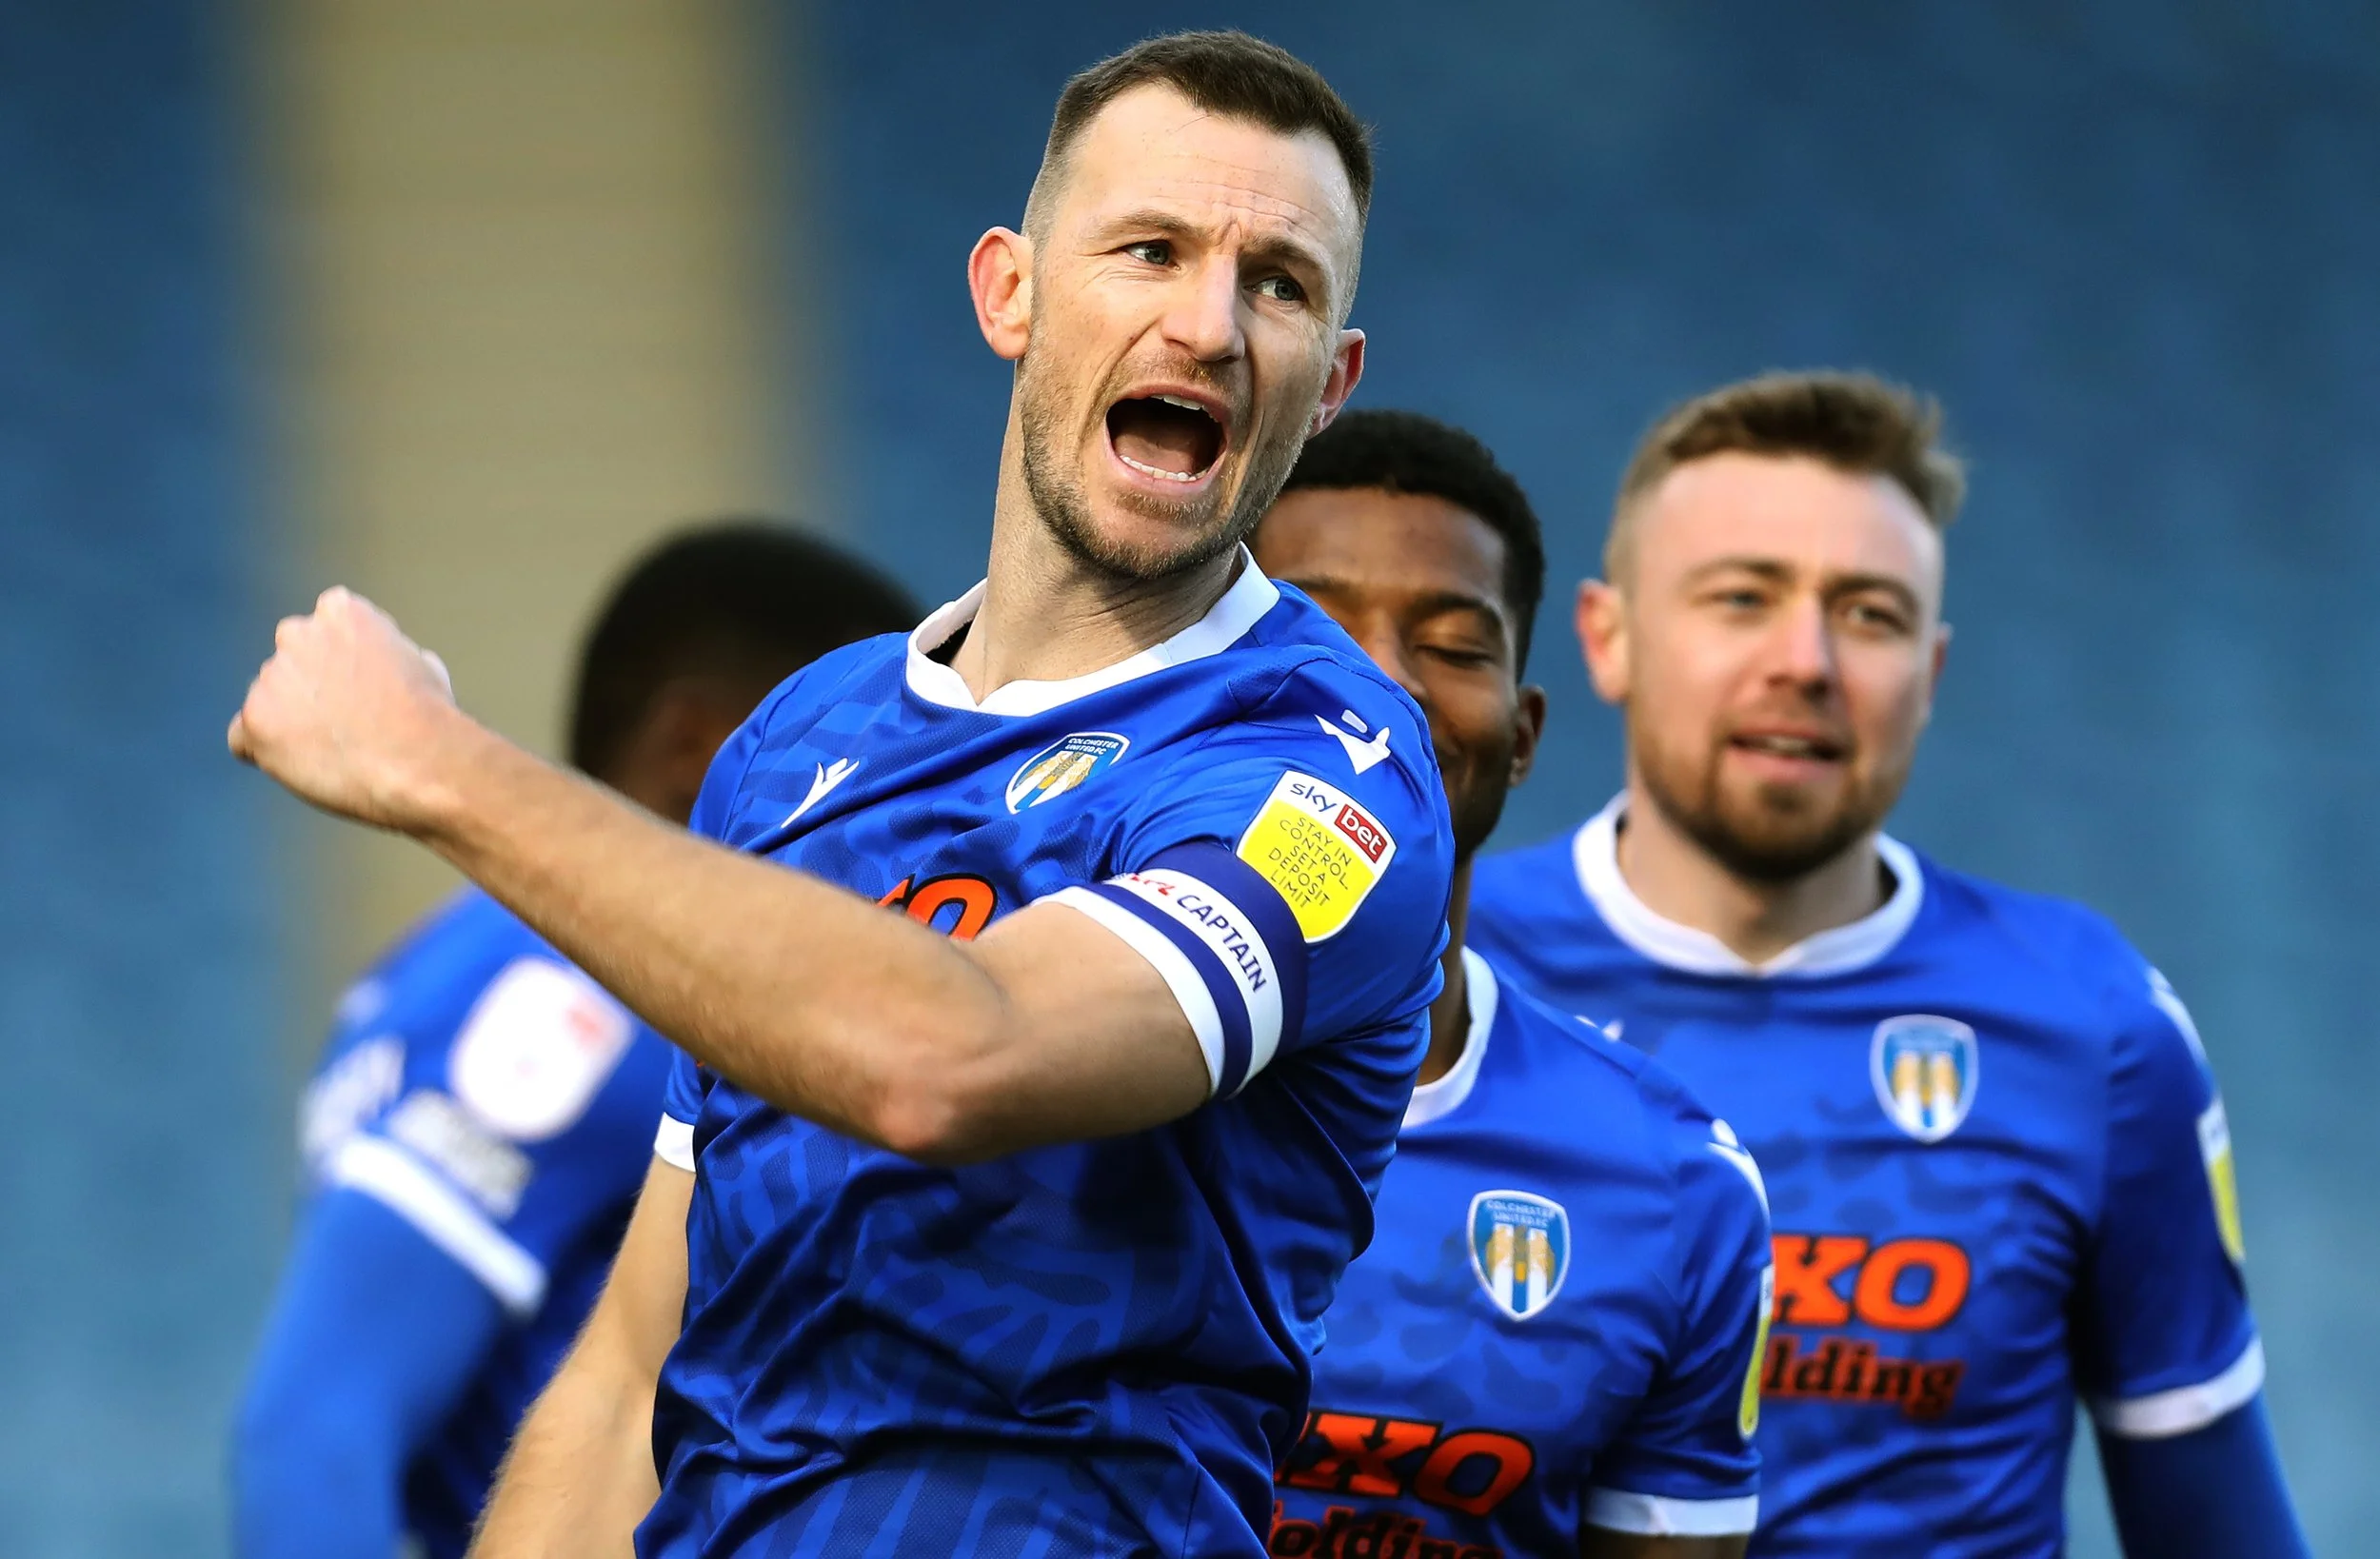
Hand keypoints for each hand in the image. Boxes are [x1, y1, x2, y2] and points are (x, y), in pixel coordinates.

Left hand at [229, 587, 470, 833]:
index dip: (342, 659)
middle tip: (342, 721)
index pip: (324, 626)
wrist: (418, 763)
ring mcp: (271, 678)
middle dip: (309, 686)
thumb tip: (383, 666)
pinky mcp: (254, 721)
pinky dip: (264, 752)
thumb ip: (386, 655)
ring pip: (269, 701)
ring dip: (290, 722)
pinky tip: (303, 766)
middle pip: (291, 661)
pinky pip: (243, 739)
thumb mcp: (421, 665)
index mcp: (340, 612)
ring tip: (334, 752)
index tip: (361, 685)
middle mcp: (296, 635)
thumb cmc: (430, 718)